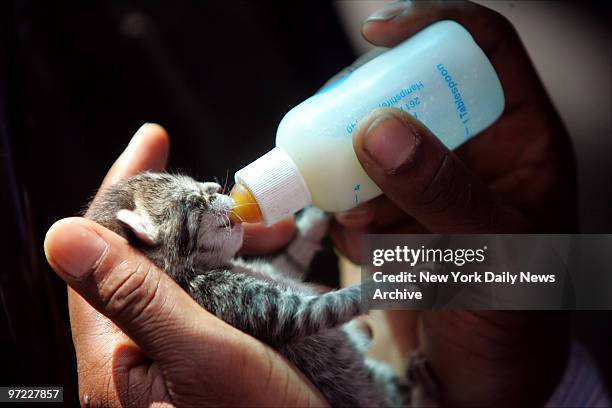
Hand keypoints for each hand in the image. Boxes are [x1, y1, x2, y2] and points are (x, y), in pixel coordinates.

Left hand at [44, 124, 323, 406]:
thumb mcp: (202, 358)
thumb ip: (134, 298)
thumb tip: (64, 235)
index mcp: (116, 359)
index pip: (99, 253)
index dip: (122, 192)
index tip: (152, 142)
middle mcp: (136, 354)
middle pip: (144, 257)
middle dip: (192, 218)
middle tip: (242, 209)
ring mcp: (173, 353)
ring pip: (183, 271)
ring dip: (225, 243)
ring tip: (275, 234)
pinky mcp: (207, 354)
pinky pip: (210, 293)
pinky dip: (239, 266)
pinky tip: (271, 257)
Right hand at [331, 1, 573, 405]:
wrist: (479, 374)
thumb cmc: (515, 316)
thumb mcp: (495, 252)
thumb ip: (445, 191)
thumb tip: (382, 130)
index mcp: (516, 140)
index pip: (482, 48)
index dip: (433, 24)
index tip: (376, 35)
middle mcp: (465, 150)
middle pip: (407, 91)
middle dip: (369, 120)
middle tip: (345, 147)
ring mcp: (420, 182)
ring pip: (366, 146)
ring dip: (357, 187)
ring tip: (378, 235)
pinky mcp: (385, 214)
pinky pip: (348, 194)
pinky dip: (351, 225)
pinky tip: (381, 260)